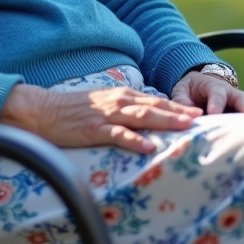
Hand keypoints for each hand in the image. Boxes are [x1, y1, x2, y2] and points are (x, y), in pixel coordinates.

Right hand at [0, 84, 201, 153]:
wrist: (43, 110)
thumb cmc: (73, 110)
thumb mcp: (103, 104)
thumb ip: (123, 110)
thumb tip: (145, 118)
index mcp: (121, 96)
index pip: (155, 100)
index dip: (177, 106)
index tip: (198, 112)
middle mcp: (118, 102)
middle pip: (155, 107)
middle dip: (179, 113)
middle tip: (200, 118)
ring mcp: (106, 115)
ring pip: (142, 117)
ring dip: (165, 121)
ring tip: (184, 127)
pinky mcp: (93, 130)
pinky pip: (118, 135)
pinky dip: (134, 140)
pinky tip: (148, 147)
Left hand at [170, 71, 243, 114]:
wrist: (201, 82)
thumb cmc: (190, 89)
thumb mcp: (181, 91)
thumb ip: (182, 100)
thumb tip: (188, 111)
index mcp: (213, 87)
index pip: (216, 96)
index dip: (216, 104)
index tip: (213, 113)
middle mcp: (230, 91)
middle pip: (240, 98)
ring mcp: (240, 98)